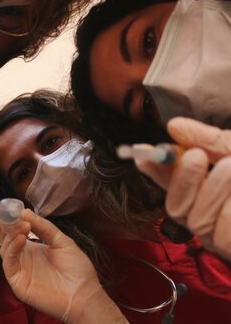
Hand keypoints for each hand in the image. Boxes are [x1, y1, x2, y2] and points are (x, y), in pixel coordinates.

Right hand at [0, 204, 126, 323]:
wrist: (84, 295)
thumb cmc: (76, 271)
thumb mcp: (61, 241)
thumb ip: (43, 227)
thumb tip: (26, 212)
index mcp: (31, 248)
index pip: (14, 232)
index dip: (8, 219)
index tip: (3, 205)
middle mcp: (22, 258)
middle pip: (5, 238)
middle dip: (3, 223)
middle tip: (2, 209)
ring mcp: (19, 269)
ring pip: (5, 248)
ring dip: (10, 233)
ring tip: (20, 223)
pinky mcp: (17, 282)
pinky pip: (9, 262)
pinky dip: (12, 248)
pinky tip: (21, 237)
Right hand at [135, 117, 230, 260]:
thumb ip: (211, 140)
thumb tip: (174, 126)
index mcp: (206, 193)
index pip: (168, 183)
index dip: (152, 169)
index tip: (141, 152)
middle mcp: (208, 218)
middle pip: (176, 205)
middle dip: (183, 179)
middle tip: (197, 156)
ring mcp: (222, 238)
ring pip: (199, 216)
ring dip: (215, 186)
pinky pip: (222, 228)